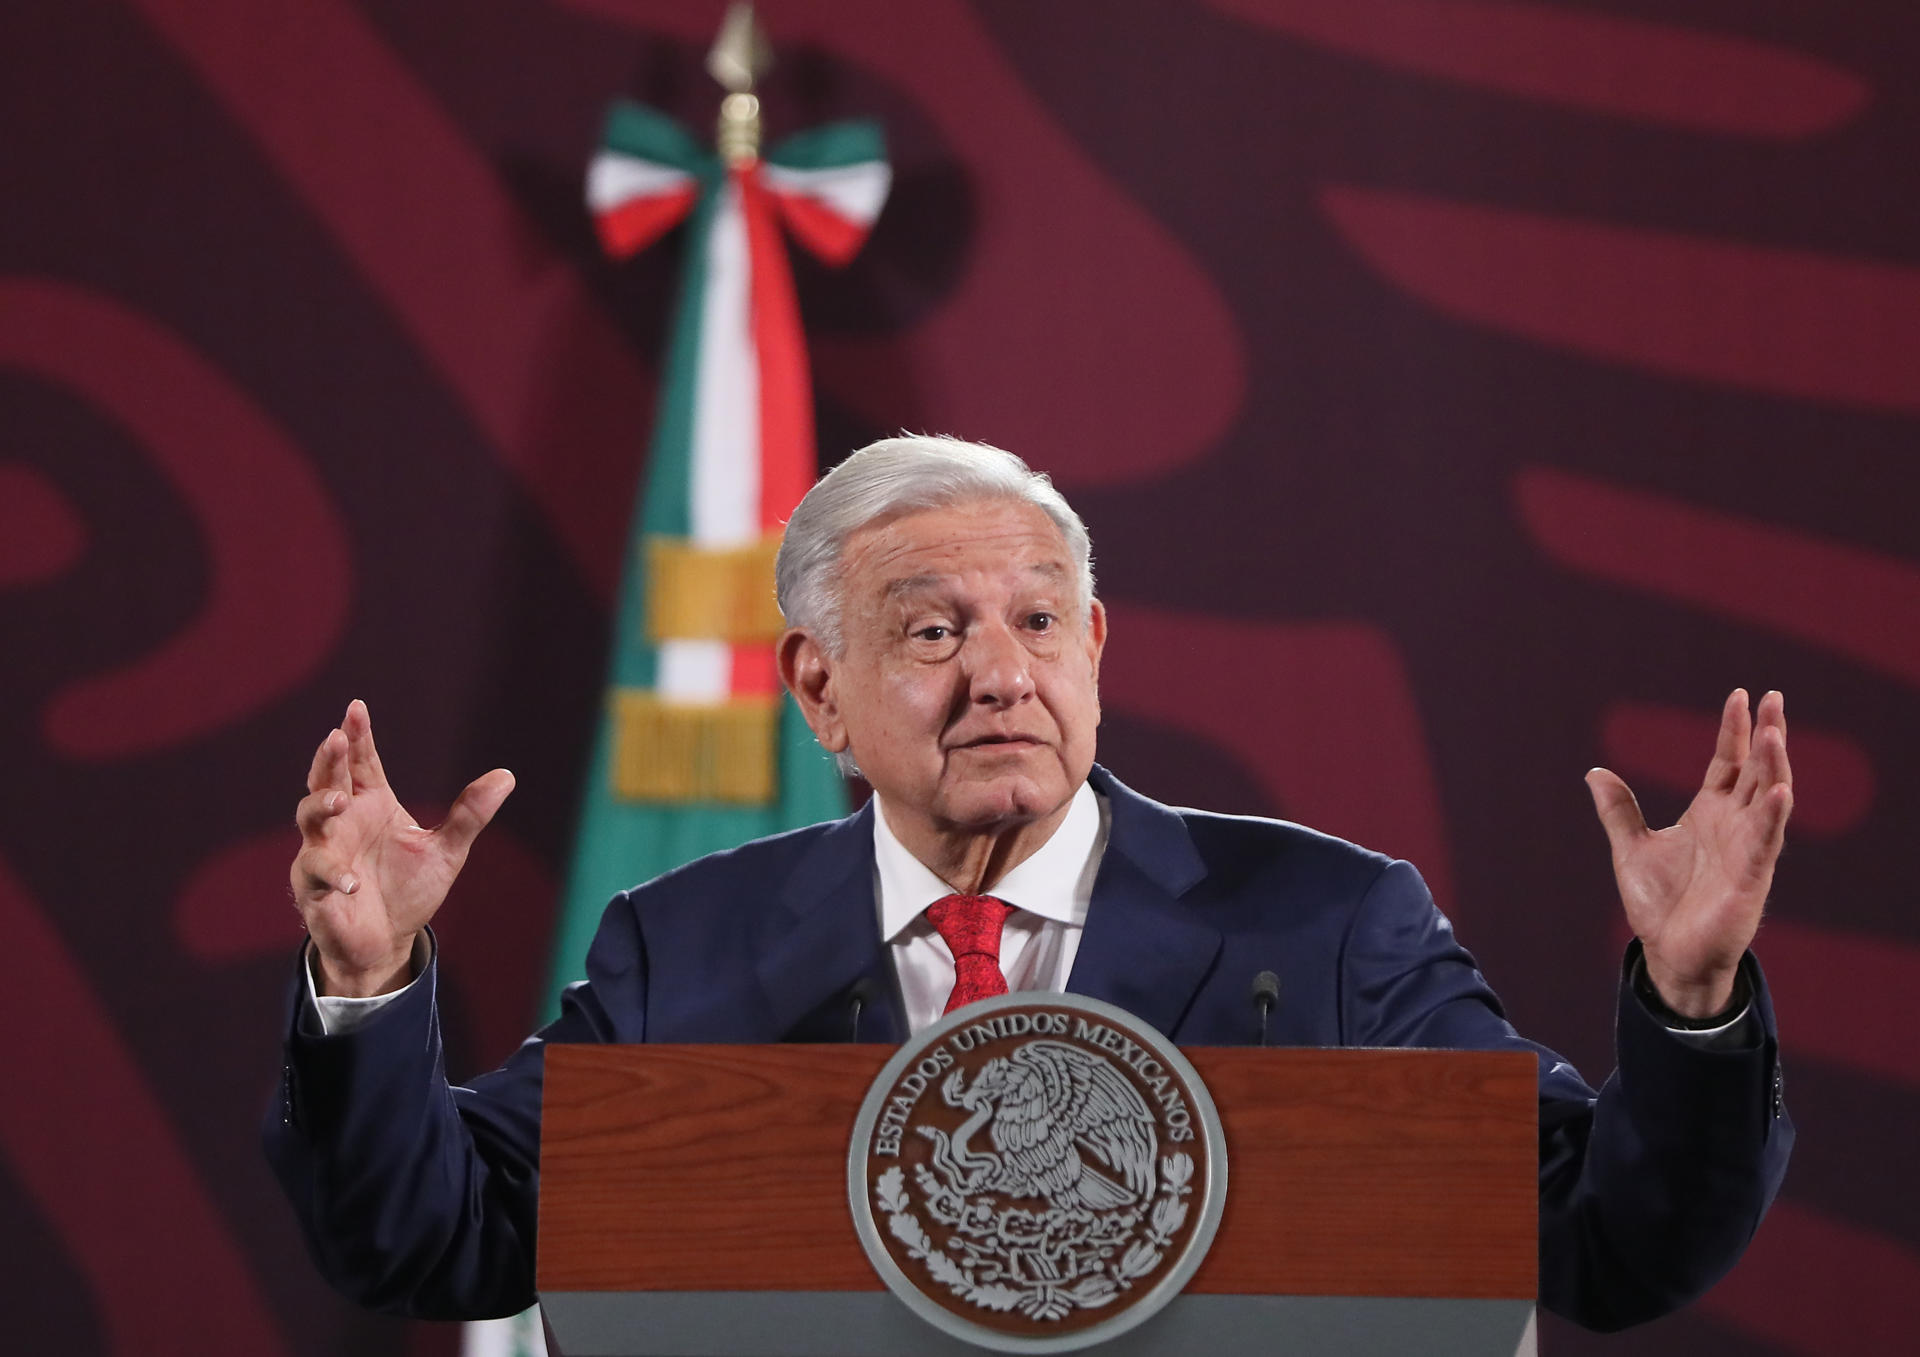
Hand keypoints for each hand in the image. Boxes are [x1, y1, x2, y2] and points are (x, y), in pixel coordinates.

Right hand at [290, 699, 514, 996]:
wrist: (387, 941)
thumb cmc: (409, 889)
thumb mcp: (446, 850)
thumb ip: (469, 814)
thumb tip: (507, 775)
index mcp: (371, 804)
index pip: (361, 763)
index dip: (357, 736)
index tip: (357, 708)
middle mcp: (342, 822)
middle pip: (328, 780)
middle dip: (329, 759)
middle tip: (335, 738)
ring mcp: (323, 851)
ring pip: (310, 818)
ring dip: (321, 806)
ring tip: (341, 800)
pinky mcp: (314, 886)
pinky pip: (317, 872)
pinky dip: (333, 873)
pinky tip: (352, 882)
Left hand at [1586, 689, 1792, 1018]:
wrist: (1669, 953)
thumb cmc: (1659, 904)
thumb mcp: (1630, 848)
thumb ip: (1618, 810)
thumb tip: (1594, 772)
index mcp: (1709, 814)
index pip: (1728, 762)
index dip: (1734, 730)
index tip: (1740, 696)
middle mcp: (1734, 825)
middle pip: (1756, 770)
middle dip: (1766, 734)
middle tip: (1775, 697)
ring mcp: (1747, 849)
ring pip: (1768, 798)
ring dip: (1774, 766)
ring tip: (1775, 732)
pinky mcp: (1751, 877)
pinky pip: (1766, 841)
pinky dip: (1774, 816)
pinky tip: (1782, 791)